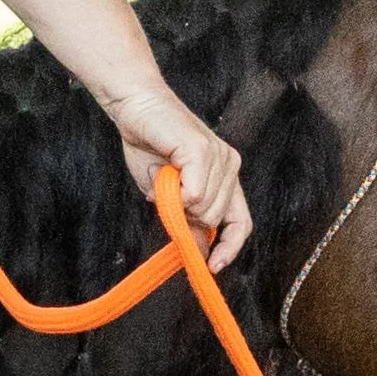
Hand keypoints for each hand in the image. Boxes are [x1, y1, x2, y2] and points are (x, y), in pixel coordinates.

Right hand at [109, 84, 250, 267]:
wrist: (136, 109)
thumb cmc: (150, 147)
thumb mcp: (169, 193)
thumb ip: (186, 217)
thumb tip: (197, 248)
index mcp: (226, 177)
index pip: (241, 222)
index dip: (229, 248)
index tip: (212, 266)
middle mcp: (229, 166)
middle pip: (215, 218)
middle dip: (187, 217)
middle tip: (166, 194)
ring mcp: (219, 157)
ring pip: (204, 208)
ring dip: (175, 201)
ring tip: (163, 174)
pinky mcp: (202, 150)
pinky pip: (194, 192)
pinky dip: (175, 192)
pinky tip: (165, 173)